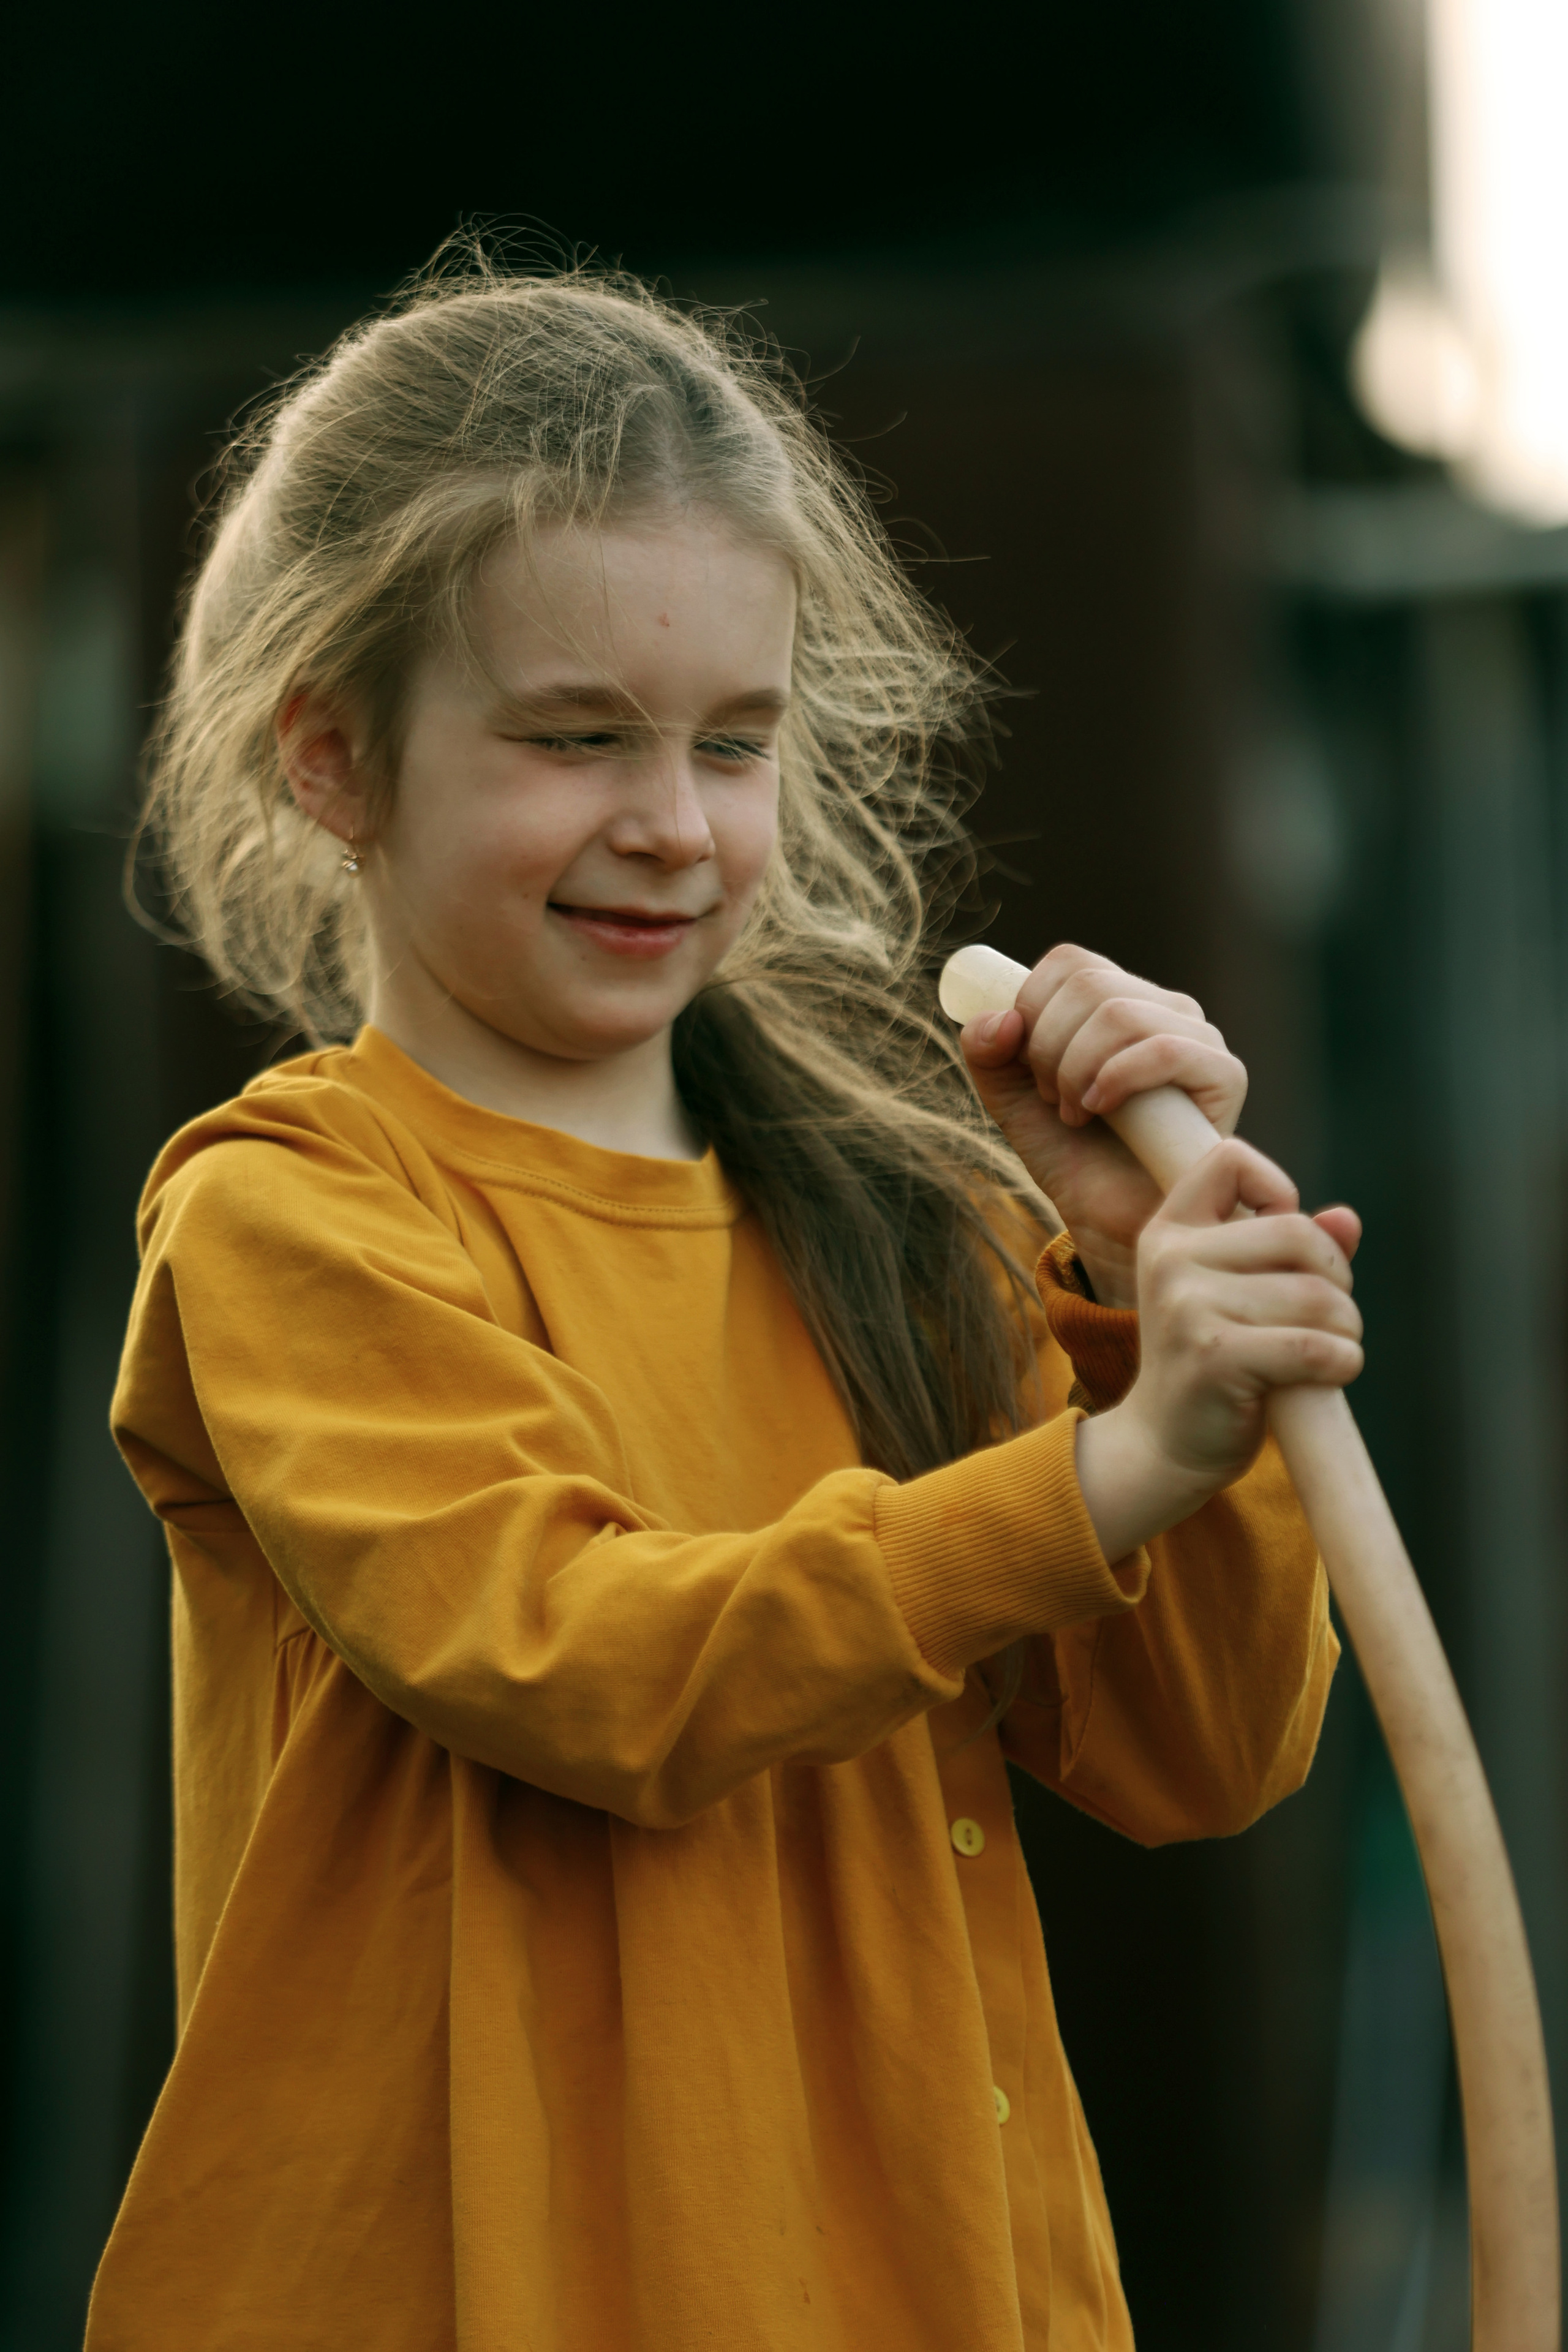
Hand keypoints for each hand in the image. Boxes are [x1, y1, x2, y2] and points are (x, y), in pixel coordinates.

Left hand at [960, 943, 1247, 1305]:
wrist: (1110, 1220)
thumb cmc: (1071, 1155)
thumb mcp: (1010, 1099)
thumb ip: (987, 1052)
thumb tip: (1001, 1017)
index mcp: (1119, 998)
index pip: (1069, 962)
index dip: (1031, 1008)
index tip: (1028, 1067)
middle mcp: (1164, 1008)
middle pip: (1088, 984)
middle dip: (1048, 1046)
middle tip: (1051, 1098)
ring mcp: (1198, 1038)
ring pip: (1120, 1014)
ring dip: (1076, 1069)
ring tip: (1075, 1113)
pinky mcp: (1224, 1075)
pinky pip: (1167, 1049)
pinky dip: (1117, 1077)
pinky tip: (1099, 1109)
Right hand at [1075, 1141, 1363, 1559]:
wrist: (1163, 1446)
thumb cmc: (1211, 1363)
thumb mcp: (1236, 1293)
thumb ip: (1288, 1251)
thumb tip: (1347, 1219)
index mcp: (1169, 1231)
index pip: (1229, 1159)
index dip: (1276, 1190)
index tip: (1281, 1247)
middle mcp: (1170, 1259)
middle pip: (1299, 1233)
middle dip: (1335, 1277)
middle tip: (1327, 1316)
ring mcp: (1187, 1307)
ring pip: (1318, 1295)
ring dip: (1345, 1329)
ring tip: (1328, 1351)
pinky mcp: (1214, 1357)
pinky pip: (1315, 1346)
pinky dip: (1343, 1362)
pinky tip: (1333, 1373)